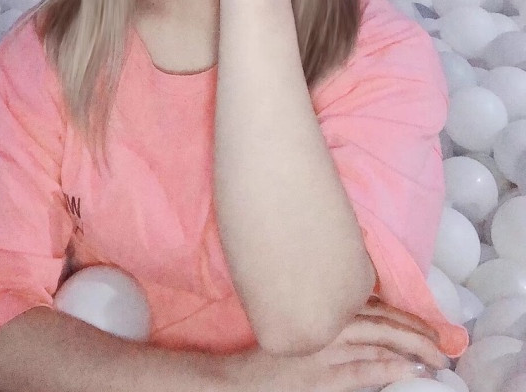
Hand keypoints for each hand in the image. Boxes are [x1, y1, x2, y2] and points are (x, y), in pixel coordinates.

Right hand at [223, 298, 450, 391]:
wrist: (242, 380)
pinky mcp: (324, 378)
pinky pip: (364, 370)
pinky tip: (410, 367)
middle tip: (442, 340)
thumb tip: (367, 315)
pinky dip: (389, 367)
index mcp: (320, 306)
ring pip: (378, 341)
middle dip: (416, 329)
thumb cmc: (270, 350)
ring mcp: (325, 350)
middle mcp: (325, 322)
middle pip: (381, 320)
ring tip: (436, 354)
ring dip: (411, 346)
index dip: (404, 313)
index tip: (428, 322)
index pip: (372, 305)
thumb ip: (327, 315)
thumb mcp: (298, 324)